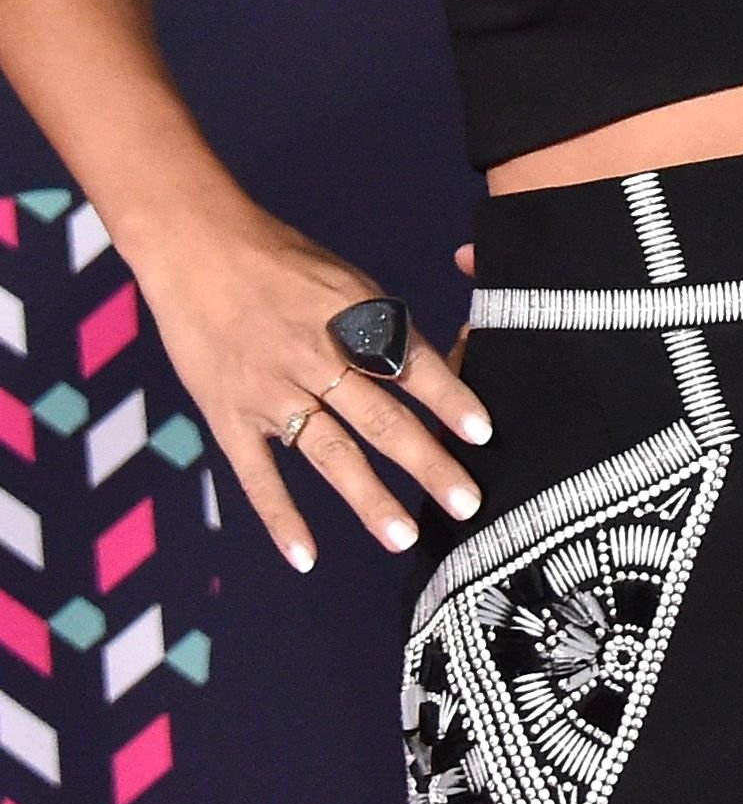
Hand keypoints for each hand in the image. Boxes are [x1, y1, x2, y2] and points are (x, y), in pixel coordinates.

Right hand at [132, 199, 491, 572]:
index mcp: (350, 317)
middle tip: (467, 502)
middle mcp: (314, 357)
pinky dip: (281, 517)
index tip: (484, 432)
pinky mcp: (229, 417)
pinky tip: (307, 556)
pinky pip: (257, 475)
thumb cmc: (283, 261)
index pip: (409, 364)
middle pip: (380, 418)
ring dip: (369, 498)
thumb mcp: (345, 280)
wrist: (195, 247)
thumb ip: (383, 328)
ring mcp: (269, 391)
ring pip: (328, 453)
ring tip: (404, 538)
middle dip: (426, 462)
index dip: (448, 398)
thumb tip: (435, 369)